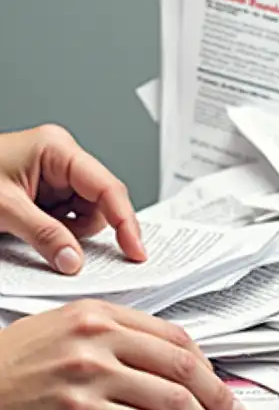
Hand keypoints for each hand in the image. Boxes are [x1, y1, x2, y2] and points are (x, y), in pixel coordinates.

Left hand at [0, 124, 145, 274]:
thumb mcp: (2, 209)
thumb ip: (44, 235)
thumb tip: (74, 259)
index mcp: (57, 149)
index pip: (107, 188)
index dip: (126, 222)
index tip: (135, 250)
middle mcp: (60, 160)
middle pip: (100, 202)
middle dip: (87, 230)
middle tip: (73, 252)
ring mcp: (53, 177)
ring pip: (85, 215)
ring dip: (69, 234)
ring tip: (34, 233)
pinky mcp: (43, 194)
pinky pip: (67, 219)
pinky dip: (58, 234)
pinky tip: (35, 233)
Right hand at [0, 300, 245, 409]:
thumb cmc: (15, 364)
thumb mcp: (66, 327)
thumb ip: (121, 336)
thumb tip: (181, 362)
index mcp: (98, 318)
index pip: (176, 341)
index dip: (208, 366)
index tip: (220, 383)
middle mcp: (95, 349)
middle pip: (183, 373)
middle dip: (217, 398)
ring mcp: (85, 391)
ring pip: (171, 409)